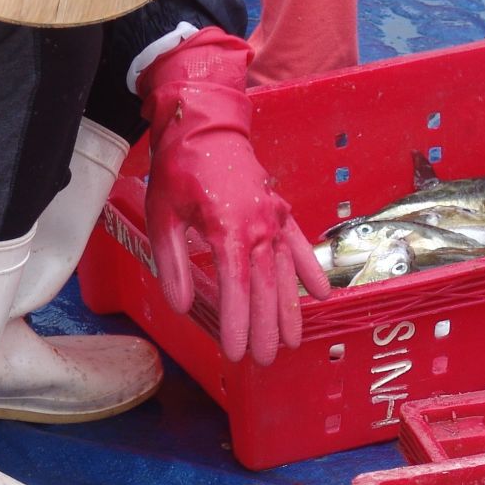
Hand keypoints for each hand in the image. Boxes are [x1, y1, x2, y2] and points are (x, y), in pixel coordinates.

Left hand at [138, 29, 330, 365]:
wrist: (204, 123)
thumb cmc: (179, 167)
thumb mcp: (162, 214)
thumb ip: (172, 262)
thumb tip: (183, 305)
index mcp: (227, 225)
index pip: (236, 284)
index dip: (238, 322)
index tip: (236, 352)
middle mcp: (259, 224)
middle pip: (265, 285)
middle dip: (265, 326)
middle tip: (265, 360)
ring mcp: (274, 217)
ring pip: (285, 271)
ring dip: (289, 308)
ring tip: (292, 341)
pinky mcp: (280, 211)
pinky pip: (298, 245)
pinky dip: (310, 269)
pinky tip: (322, 294)